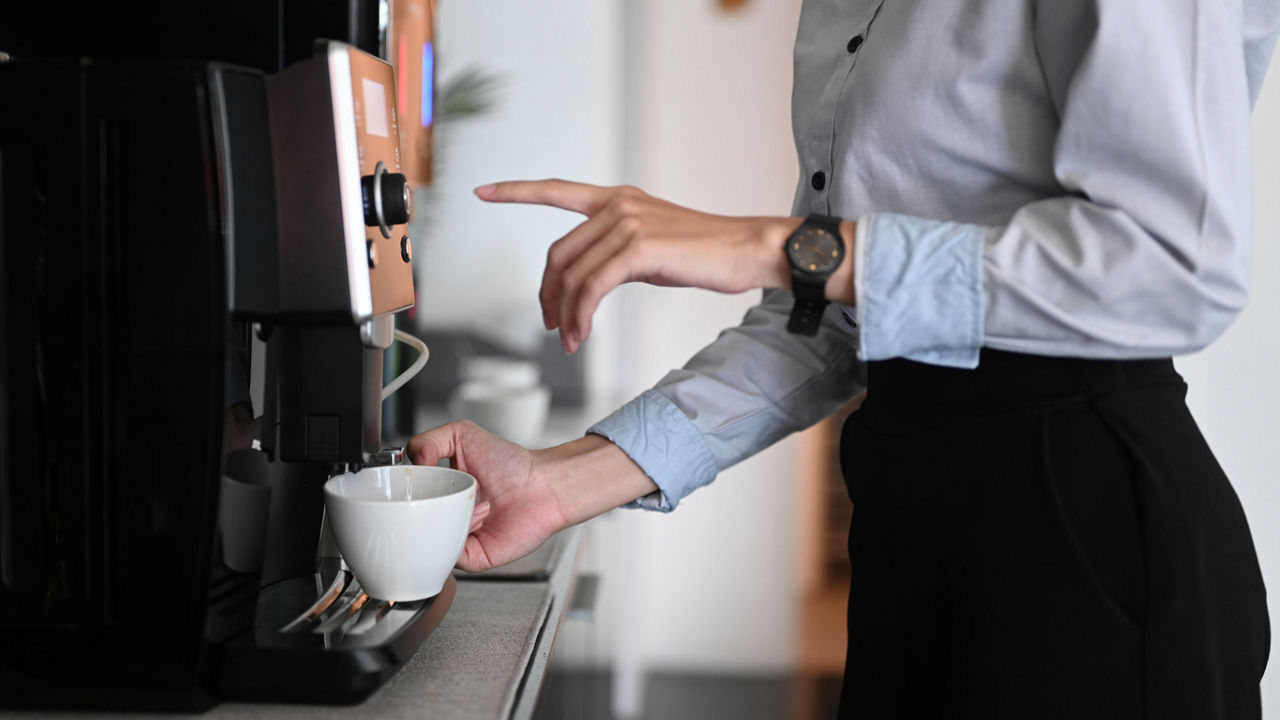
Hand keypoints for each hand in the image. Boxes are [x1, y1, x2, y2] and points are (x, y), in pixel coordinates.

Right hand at [408, 421, 658, 572]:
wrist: (543, 486)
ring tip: (470, 502)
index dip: (401, 495)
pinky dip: (458, 537)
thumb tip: (412, 460)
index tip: (404, 485)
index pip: (407, 500)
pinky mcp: (473, 557)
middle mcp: (446, 517)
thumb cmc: (511, 464)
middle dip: (416, 512)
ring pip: (429, 542)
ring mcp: (458, 538)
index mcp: (439, 492)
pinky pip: (451, 557)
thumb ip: (429, 439)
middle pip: (412, 525)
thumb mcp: (462, 435)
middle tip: (431, 496)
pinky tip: (478, 517)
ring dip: (444, 521)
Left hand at [475, 180, 800, 352]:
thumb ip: (618, 252)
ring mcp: (627, 223)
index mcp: (618, 199)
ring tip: (570, 339)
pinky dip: (581, 315)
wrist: (749, 250)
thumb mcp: (654, 246)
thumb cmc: (708, 253)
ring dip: (564, 314)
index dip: (516, 190)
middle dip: (547, 294)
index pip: (557, 190)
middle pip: (558, 253)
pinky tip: (583, 334)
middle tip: (551, 325)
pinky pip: (592, 288)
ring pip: (572, 275)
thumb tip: (593, 281)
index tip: (483, 191)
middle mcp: (617, 205)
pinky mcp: (639, 247)